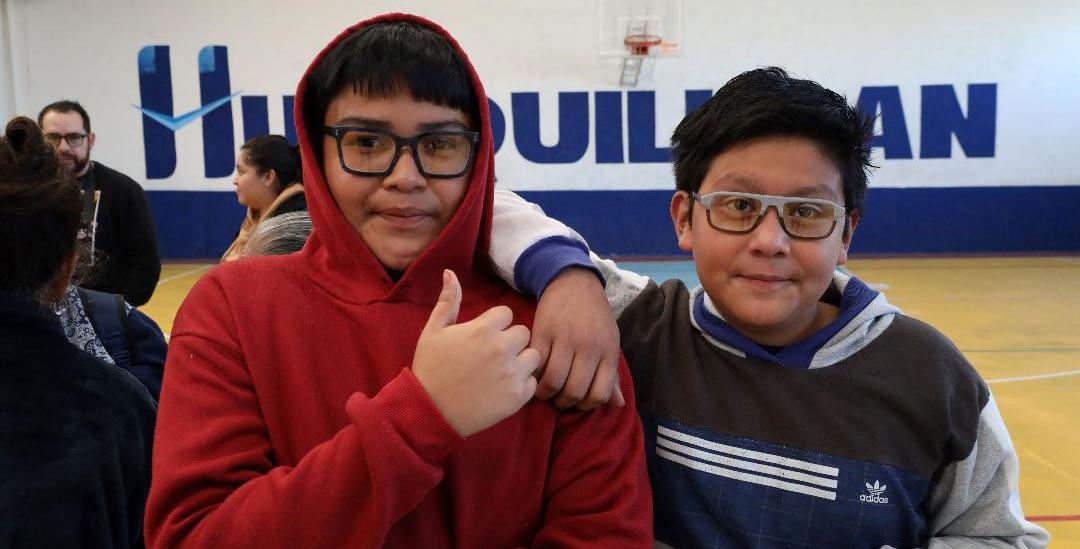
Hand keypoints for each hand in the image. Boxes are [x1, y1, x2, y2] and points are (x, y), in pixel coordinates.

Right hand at [413, 270, 541, 436]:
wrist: (429, 411)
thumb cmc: (430, 368)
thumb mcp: (433, 331)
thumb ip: (448, 301)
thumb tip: (450, 272)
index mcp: (483, 329)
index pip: (507, 313)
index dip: (495, 324)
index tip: (482, 337)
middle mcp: (502, 349)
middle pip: (523, 333)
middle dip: (510, 341)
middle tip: (493, 355)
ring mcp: (512, 374)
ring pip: (533, 356)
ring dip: (521, 361)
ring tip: (501, 370)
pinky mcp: (518, 397)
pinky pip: (532, 383)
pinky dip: (521, 385)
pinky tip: (502, 388)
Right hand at [531, 268, 623, 409]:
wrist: (575, 283)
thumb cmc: (595, 317)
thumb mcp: (610, 342)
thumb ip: (612, 375)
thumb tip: (617, 405)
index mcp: (608, 352)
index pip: (599, 394)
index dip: (586, 406)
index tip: (577, 403)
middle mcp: (589, 347)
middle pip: (574, 392)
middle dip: (563, 403)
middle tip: (557, 400)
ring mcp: (565, 339)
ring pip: (553, 382)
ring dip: (545, 393)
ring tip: (543, 391)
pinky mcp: (544, 331)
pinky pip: (536, 364)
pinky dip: (533, 375)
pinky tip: (534, 375)